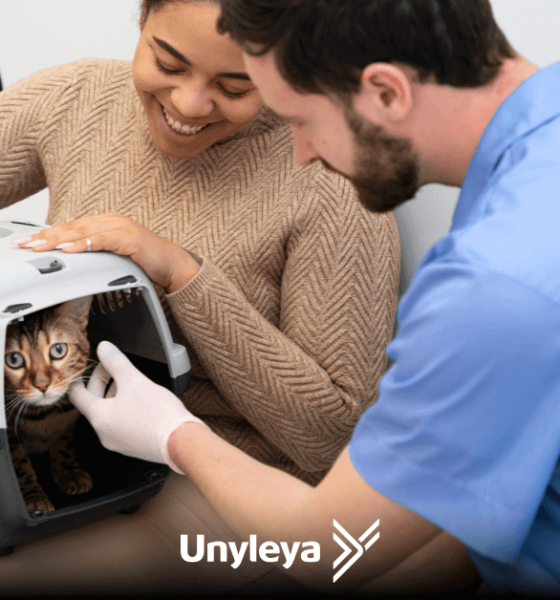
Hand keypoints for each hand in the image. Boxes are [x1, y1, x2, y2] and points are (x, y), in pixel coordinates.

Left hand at [11, 213, 200, 292]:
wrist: (173, 264)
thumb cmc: (147, 261)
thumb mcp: (115, 255)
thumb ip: (96, 251)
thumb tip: (72, 257)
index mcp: (107, 222)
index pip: (71, 227)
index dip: (48, 233)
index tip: (28, 241)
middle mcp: (112, 221)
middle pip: (72, 227)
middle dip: (46, 236)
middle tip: (25, 244)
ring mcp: (121, 227)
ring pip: (83, 232)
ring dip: (58, 240)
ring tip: (39, 247)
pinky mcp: (129, 238)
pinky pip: (102, 240)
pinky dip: (84, 244)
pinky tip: (70, 250)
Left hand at [70, 341, 207, 472]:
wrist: (181, 441)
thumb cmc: (159, 414)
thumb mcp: (135, 381)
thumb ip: (116, 362)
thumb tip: (104, 348)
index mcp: (99, 418)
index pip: (77, 395)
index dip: (79, 378)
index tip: (83, 368)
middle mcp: (104, 433)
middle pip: (93, 403)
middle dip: (101, 382)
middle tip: (111, 368)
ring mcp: (118, 441)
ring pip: (108, 413)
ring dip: (113, 395)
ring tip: (128, 381)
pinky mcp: (132, 445)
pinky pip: (120, 424)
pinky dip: (123, 409)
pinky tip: (139, 400)